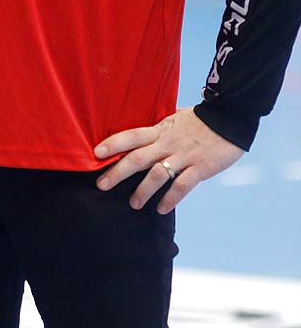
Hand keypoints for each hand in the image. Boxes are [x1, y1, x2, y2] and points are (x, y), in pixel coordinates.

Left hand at [94, 106, 246, 212]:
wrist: (231, 118)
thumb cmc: (201, 120)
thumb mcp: (174, 120)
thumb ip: (158, 130)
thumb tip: (141, 137)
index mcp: (160, 130)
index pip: (131, 136)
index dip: (112, 143)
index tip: (95, 153)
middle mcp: (168, 143)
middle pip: (137, 158)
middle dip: (117, 172)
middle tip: (101, 185)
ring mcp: (184, 156)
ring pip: (157, 175)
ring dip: (143, 191)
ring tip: (134, 204)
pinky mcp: (201, 168)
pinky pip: (183, 186)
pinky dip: (171, 199)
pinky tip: (162, 210)